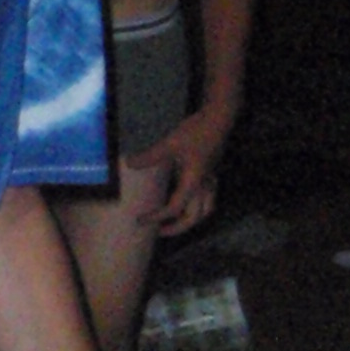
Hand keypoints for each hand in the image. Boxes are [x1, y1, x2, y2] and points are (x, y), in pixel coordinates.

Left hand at [142, 105, 230, 236]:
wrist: (219, 119)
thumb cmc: (196, 132)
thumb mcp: (170, 144)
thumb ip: (150, 156)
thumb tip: (129, 164)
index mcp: (193, 183)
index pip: (174, 209)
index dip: (157, 217)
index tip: (141, 220)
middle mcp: (204, 187)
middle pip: (194, 218)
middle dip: (177, 228)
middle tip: (158, 231)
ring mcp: (210, 181)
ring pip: (206, 210)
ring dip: (191, 220)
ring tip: (175, 221)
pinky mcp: (212, 173)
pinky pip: (207, 199)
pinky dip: (197, 206)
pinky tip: (186, 200)